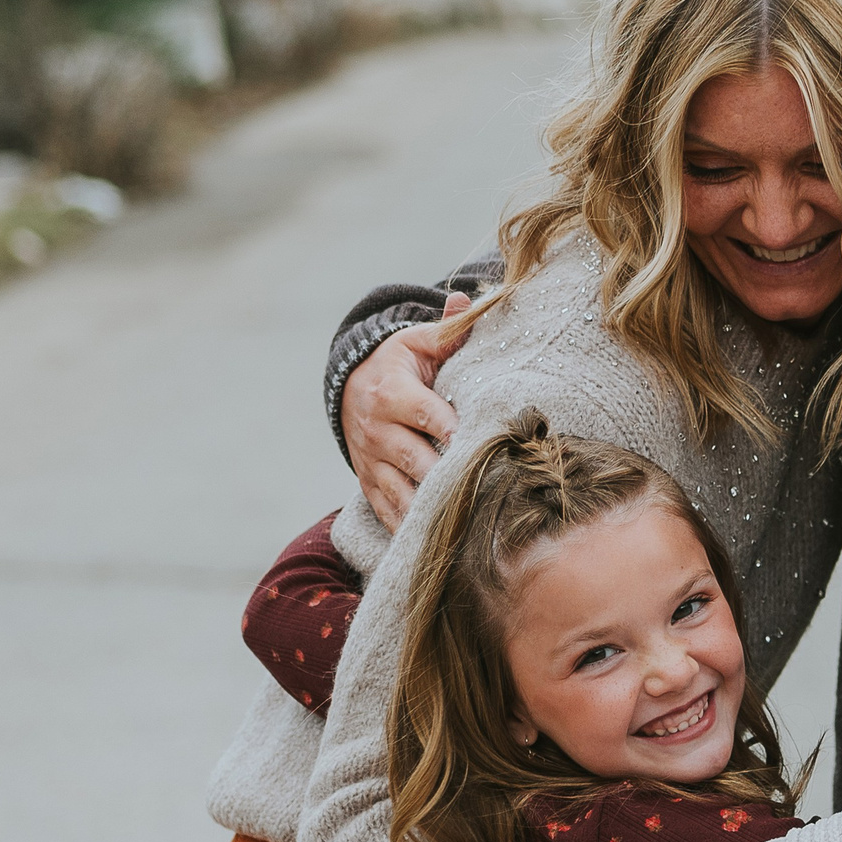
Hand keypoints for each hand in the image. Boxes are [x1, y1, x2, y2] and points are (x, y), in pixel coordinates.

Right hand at [343, 292, 471, 530]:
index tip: (486, 447)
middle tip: (490, 493)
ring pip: (403, 492)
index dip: (456, 433)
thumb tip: (467, 298)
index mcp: (392, 392)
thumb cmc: (400, 363)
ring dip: (433, 510)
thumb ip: (447, 328)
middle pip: (417, 461)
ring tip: (469, 523)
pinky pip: (389, 512)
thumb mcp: (418, 341)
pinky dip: (412, 528)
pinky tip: (441, 542)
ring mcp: (371, 461)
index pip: (428, 416)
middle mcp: (377, 430)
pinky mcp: (369, 484)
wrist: (351, 386)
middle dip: (450, 477)